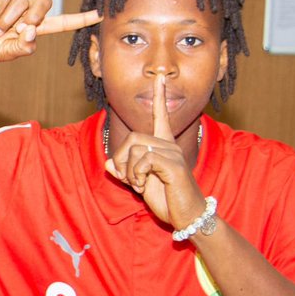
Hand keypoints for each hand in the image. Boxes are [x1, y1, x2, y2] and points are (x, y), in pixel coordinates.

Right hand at [0, 0, 101, 66]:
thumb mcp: (7, 53)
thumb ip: (23, 47)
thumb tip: (32, 31)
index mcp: (33, 28)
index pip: (60, 22)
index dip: (79, 18)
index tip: (98, 13)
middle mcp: (25, 12)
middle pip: (44, 2)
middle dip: (35, 15)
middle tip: (19, 29)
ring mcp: (11, 1)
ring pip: (22, 2)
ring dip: (8, 20)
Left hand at [104, 74, 207, 229]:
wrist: (186, 217)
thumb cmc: (167, 200)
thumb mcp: (140, 185)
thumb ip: (124, 173)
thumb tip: (107, 164)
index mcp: (164, 146)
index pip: (161, 117)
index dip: (160, 97)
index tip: (160, 78)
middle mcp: (170, 145)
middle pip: (133, 138)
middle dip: (121, 160)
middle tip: (129, 179)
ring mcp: (173, 154)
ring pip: (136, 150)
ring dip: (129, 172)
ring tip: (140, 185)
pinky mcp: (174, 165)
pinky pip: (144, 160)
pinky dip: (137, 175)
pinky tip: (145, 186)